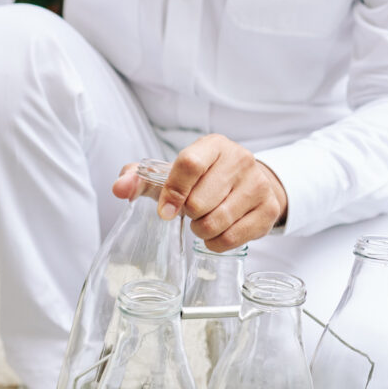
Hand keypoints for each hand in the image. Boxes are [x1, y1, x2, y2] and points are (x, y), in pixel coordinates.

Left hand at [111, 134, 287, 251]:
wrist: (248, 185)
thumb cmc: (203, 180)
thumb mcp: (172, 174)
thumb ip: (140, 179)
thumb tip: (118, 188)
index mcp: (214, 145)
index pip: (189, 165)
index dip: (172, 192)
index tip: (164, 211)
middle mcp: (241, 159)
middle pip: (200, 201)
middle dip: (188, 215)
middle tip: (191, 212)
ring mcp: (258, 185)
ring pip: (216, 222)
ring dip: (201, 230)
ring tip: (203, 222)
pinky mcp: (268, 210)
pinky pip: (231, 238)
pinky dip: (216, 243)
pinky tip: (215, 233)